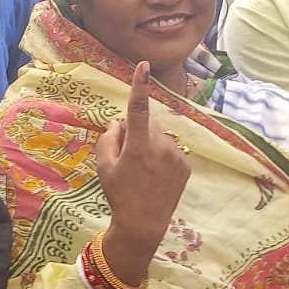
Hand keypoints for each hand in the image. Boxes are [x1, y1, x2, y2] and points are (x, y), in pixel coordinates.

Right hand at [95, 61, 188, 283]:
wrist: (144, 223)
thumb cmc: (119, 193)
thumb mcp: (103, 166)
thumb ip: (108, 139)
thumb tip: (118, 122)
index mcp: (139, 145)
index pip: (138, 109)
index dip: (139, 85)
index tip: (144, 66)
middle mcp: (161, 146)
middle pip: (147, 123)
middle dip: (136, 130)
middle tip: (125, 155)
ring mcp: (176, 156)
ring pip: (158, 137)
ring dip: (149, 144)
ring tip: (141, 170)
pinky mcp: (185, 165)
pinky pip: (169, 150)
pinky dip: (160, 156)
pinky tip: (153, 176)